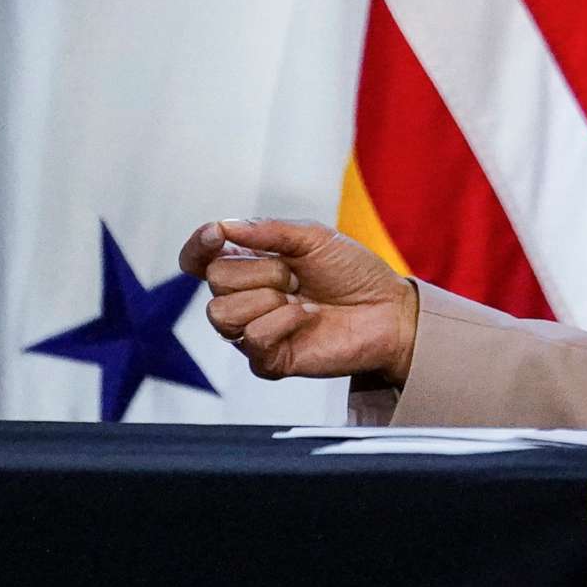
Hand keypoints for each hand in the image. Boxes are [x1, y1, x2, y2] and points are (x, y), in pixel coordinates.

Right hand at [177, 218, 419, 386]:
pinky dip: (282, 323)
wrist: (388, 310)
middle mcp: (247, 298)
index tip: (216, 235)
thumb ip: (268, 230)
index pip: (201, 260)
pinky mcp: (267, 360)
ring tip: (301, 298)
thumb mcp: (314, 237)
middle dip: (261, 271)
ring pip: (221, 314)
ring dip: (268, 299)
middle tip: (296, 276)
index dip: (198, 246)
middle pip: (215, 281)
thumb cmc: (353, 272)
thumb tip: (223, 225)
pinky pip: (251, 339)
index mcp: (251, 264)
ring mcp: (254, 330)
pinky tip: (306, 318)